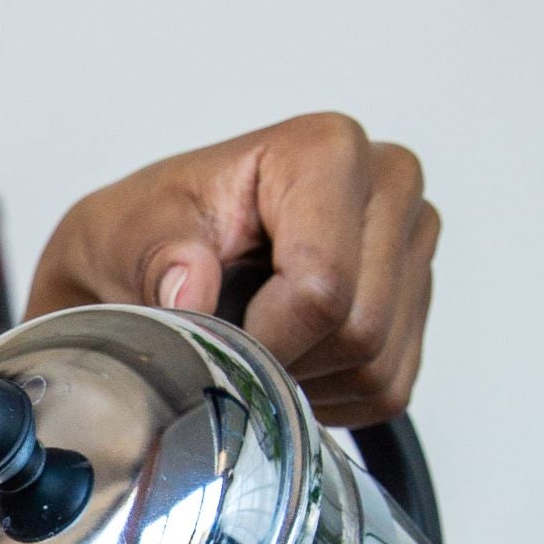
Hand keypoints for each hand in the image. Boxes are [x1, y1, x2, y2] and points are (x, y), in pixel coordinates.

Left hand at [26, 112, 437, 424]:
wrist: (158, 254)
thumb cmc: (148, 233)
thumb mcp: (125, 235)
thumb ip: (159, 256)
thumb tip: (192, 288)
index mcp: (326, 150)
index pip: (322, 283)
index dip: (264, 337)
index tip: (214, 339)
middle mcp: (388, 184)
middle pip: (360, 328)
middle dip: (285, 359)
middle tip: (229, 344)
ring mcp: (412, 241)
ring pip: (377, 364)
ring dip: (305, 380)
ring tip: (254, 342)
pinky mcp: (418, 300)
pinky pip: (388, 386)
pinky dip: (329, 393)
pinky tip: (288, 355)